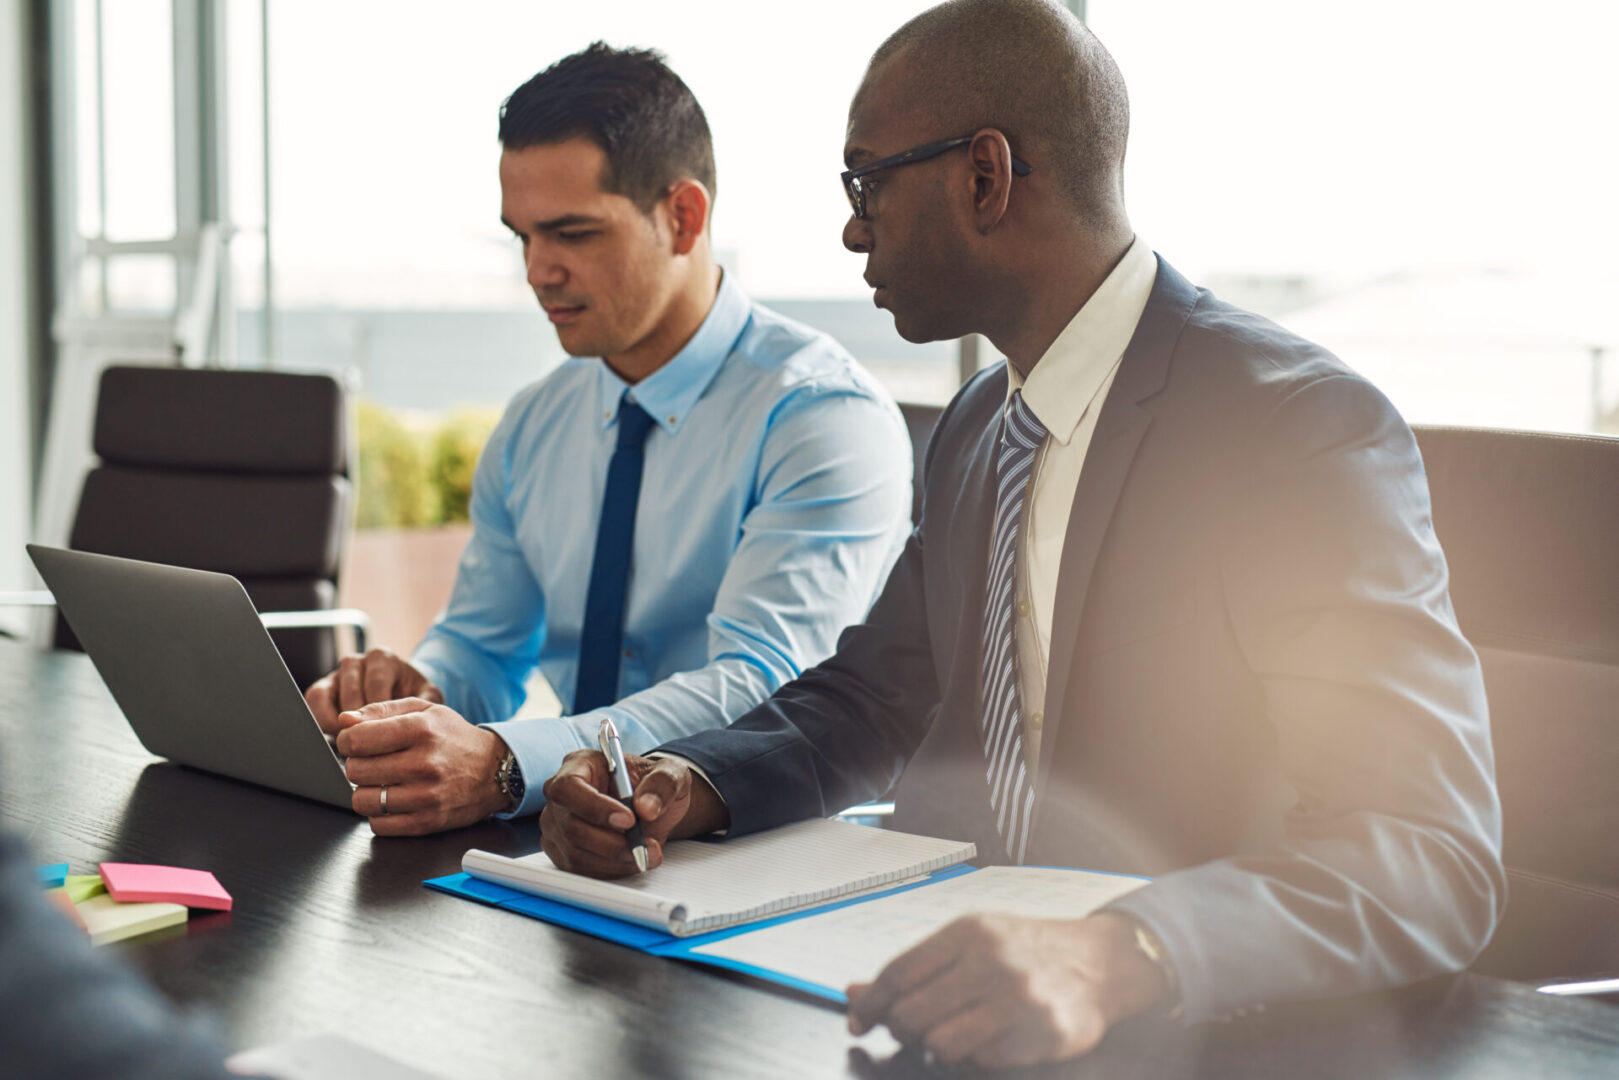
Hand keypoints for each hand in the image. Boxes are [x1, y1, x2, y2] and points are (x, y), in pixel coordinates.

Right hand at [304, 648, 443, 734]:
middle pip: (350, 692)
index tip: (386, 734)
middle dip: (361, 722)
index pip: (376, 685)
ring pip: (328, 695)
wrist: (400, 695)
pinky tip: (339, 734)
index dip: (379, 714)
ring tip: (356, 740)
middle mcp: (357, 661)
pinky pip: (314, 700)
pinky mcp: (322, 687)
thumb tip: (414, 721)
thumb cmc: (413, 697)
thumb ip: (425, 704)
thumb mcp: (427, 698)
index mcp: (383, 659)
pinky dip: (323, 720)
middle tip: (371, 743)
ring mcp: (336, 673)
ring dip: (339, 722)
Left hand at [332, 697, 507, 835]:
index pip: (357, 740)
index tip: (355, 742)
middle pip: (356, 771)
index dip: (348, 740)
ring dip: (366, 792)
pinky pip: (379, 825)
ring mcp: (425, 796)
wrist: (495, 770)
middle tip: (374, 762)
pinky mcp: (427, 822)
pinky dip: (379, 814)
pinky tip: (393, 801)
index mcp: (421, 730)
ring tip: (382, 783)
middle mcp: (423, 763)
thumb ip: (382, 710)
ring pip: (362, 801)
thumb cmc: (455, 738)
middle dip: (358, 765)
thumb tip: (345, 721)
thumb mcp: (424, 711)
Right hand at [539, 751, 728, 877]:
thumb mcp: (671, 772)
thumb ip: (662, 784)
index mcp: (580, 764)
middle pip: (570, 826)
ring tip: (647, 854)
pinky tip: (632, 861)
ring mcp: (558, 825)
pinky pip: (581, 869)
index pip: (569, 787)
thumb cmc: (654, 783)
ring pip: (575, 853)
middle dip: (611, 843)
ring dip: (615, 860)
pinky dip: (610, 870)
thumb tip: (646, 807)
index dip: (594, 807)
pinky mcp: (564, 851)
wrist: (653, 806)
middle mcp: (562, 795)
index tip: (629, 820)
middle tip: (646, 845)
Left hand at [845, 912, 1167, 1068]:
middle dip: (901, 1029)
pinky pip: (982, 1061)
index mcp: (968, 932)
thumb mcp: (970, 942)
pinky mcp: (1042, 1034)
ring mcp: (1019, 1000)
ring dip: (937, 1046)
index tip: (859, 1020)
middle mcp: (991, 962)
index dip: (870, 1003)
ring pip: (940, 1044)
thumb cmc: (1025, 951)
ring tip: (952, 1033)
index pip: (898, 973)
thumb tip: (853, 993)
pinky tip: (991, 1038)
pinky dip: (977, 1056)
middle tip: (911, 1029)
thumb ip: (915, 968)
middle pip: (911, 1014)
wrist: (1101, 963)